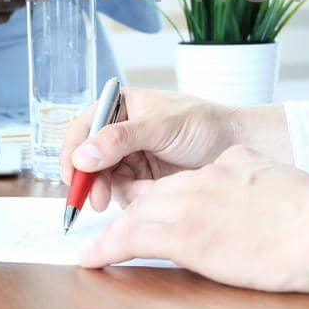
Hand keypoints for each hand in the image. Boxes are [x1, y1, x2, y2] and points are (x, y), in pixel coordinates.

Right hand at [62, 88, 291, 211]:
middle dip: (90, 180)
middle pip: (88, 160)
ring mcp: (131, 158)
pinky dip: (134, 198)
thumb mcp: (160, 126)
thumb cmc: (203, 123)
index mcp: (120, 107)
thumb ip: (119, 139)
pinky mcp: (143, 181)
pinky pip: (125, 194)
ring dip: (114, 191)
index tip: (72, 175)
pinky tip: (152, 194)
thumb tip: (82, 155)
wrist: (236, 146)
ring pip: (104, 181)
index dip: (73, 152)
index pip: (83, 128)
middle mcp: (120, 132)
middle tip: (95, 201)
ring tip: (139, 194)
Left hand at [79, 146, 308, 292]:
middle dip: (130, 212)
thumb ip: (257, 178)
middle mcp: (202, 179)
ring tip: (93, 249)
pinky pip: (131, 239)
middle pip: (153, 193)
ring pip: (136, 214)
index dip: (162, 196)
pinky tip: (90, 258)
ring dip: (110, 231)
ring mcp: (191, 205)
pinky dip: (105, 247)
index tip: (153, 210)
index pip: (182, 179)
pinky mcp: (185, 237)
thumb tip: (253, 191)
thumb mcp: (281, 180)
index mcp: (227, 165)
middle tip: (111, 232)